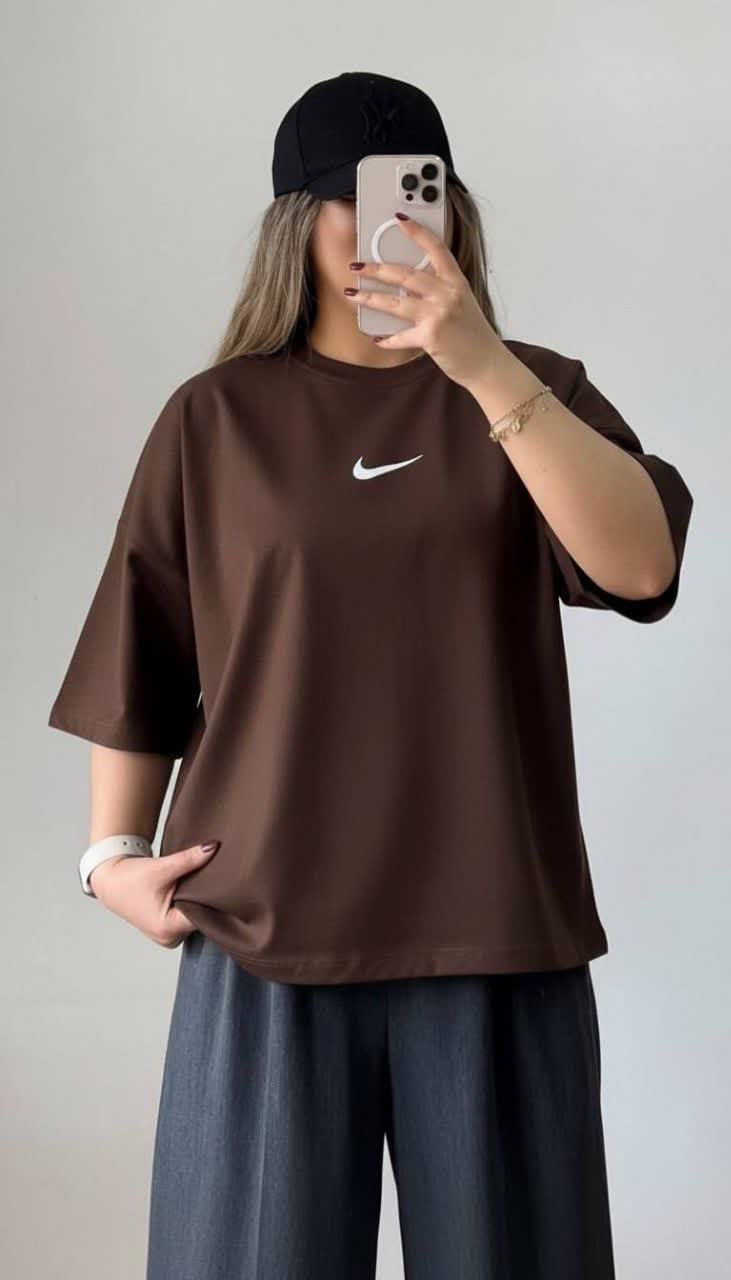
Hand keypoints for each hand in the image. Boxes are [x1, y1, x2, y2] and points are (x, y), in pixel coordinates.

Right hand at [89, 840, 219, 949]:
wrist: (110, 880)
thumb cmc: (130, 878)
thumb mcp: (163, 867)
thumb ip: (190, 859)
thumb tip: (214, 847)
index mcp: (168, 928)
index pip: (204, 916)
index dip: (214, 899)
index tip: (223, 883)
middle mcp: (169, 938)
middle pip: (200, 918)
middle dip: (206, 900)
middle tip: (214, 880)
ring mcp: (168, 937)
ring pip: (194, 919)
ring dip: (198, 903)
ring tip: (201, 885)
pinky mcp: (166, 931)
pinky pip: (186, 919)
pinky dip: (190, 905)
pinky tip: (193, 893)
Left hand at [344, 211, 506, 388]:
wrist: (487, 363)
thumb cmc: (474, 335)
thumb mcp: (462, 303)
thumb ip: (440, 290)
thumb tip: (406, 285)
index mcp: (457, 281)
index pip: (436, 248)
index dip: (417, 231)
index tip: (400, 218)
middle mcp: (448, 294)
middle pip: (405, 274)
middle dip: (376, 268)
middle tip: (357, 264)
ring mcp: (439, 315)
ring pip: (395, 302)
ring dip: (369, 297)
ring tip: (352, 293)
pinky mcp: (431, 337)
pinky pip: (400, 337)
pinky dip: (386, 339)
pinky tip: (376, 338)